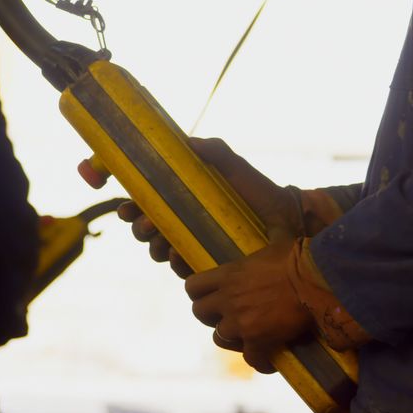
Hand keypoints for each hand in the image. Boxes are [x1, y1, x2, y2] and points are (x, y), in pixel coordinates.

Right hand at [77, 138, 303, 275]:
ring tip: (162, 242)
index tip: (124, 207)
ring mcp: (194, 245)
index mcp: (183, 199)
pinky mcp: (208, 265)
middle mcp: (184, 223)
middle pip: (146, 228)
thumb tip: (191, 142)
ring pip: (159, 250)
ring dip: (154, 247)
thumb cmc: (261, 193)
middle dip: (139, 228)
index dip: (129, 207)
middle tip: (145, 225)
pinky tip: (179, 257)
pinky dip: (176, 263)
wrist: (289, 221)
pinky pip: (182, 269)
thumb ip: (216, 152)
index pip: (147, 204)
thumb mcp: (237, 169)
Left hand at [185, 236, 313, 373]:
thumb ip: (270, 236)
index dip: (199, 293)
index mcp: (230, 274)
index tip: (210, 295)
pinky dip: (260, 360)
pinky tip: (269, 360)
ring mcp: (240, 321)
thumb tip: (278, 216)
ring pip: (219, 337)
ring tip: (248, 338)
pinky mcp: (257, 340)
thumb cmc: (301, 258)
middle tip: (228, 316)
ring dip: (234, 338)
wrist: (317, 281)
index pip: (193, 286)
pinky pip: (251, 358)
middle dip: (212, 316)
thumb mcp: (278, 240)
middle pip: (199, 313)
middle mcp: (228, 298)